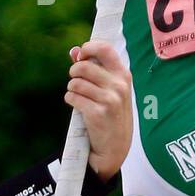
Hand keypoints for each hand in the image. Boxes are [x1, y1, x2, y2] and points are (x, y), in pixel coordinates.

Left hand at [64, 40, 132, 182]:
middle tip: (76, 82)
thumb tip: (73, 51)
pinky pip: (72, 97)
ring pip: (75, 82)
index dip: (88, 48)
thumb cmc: (112, 114)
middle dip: (74, 72)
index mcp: (123, 75)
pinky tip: (78, 106)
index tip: (80, 56)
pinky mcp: (97, 113)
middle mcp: (119, 85)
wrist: (115, 147)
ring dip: (72, 89)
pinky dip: (71, 100)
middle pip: (84, 66)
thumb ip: (94, 69)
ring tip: (78, 96)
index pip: (105, 48)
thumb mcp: (110, 90)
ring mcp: (109, 99)